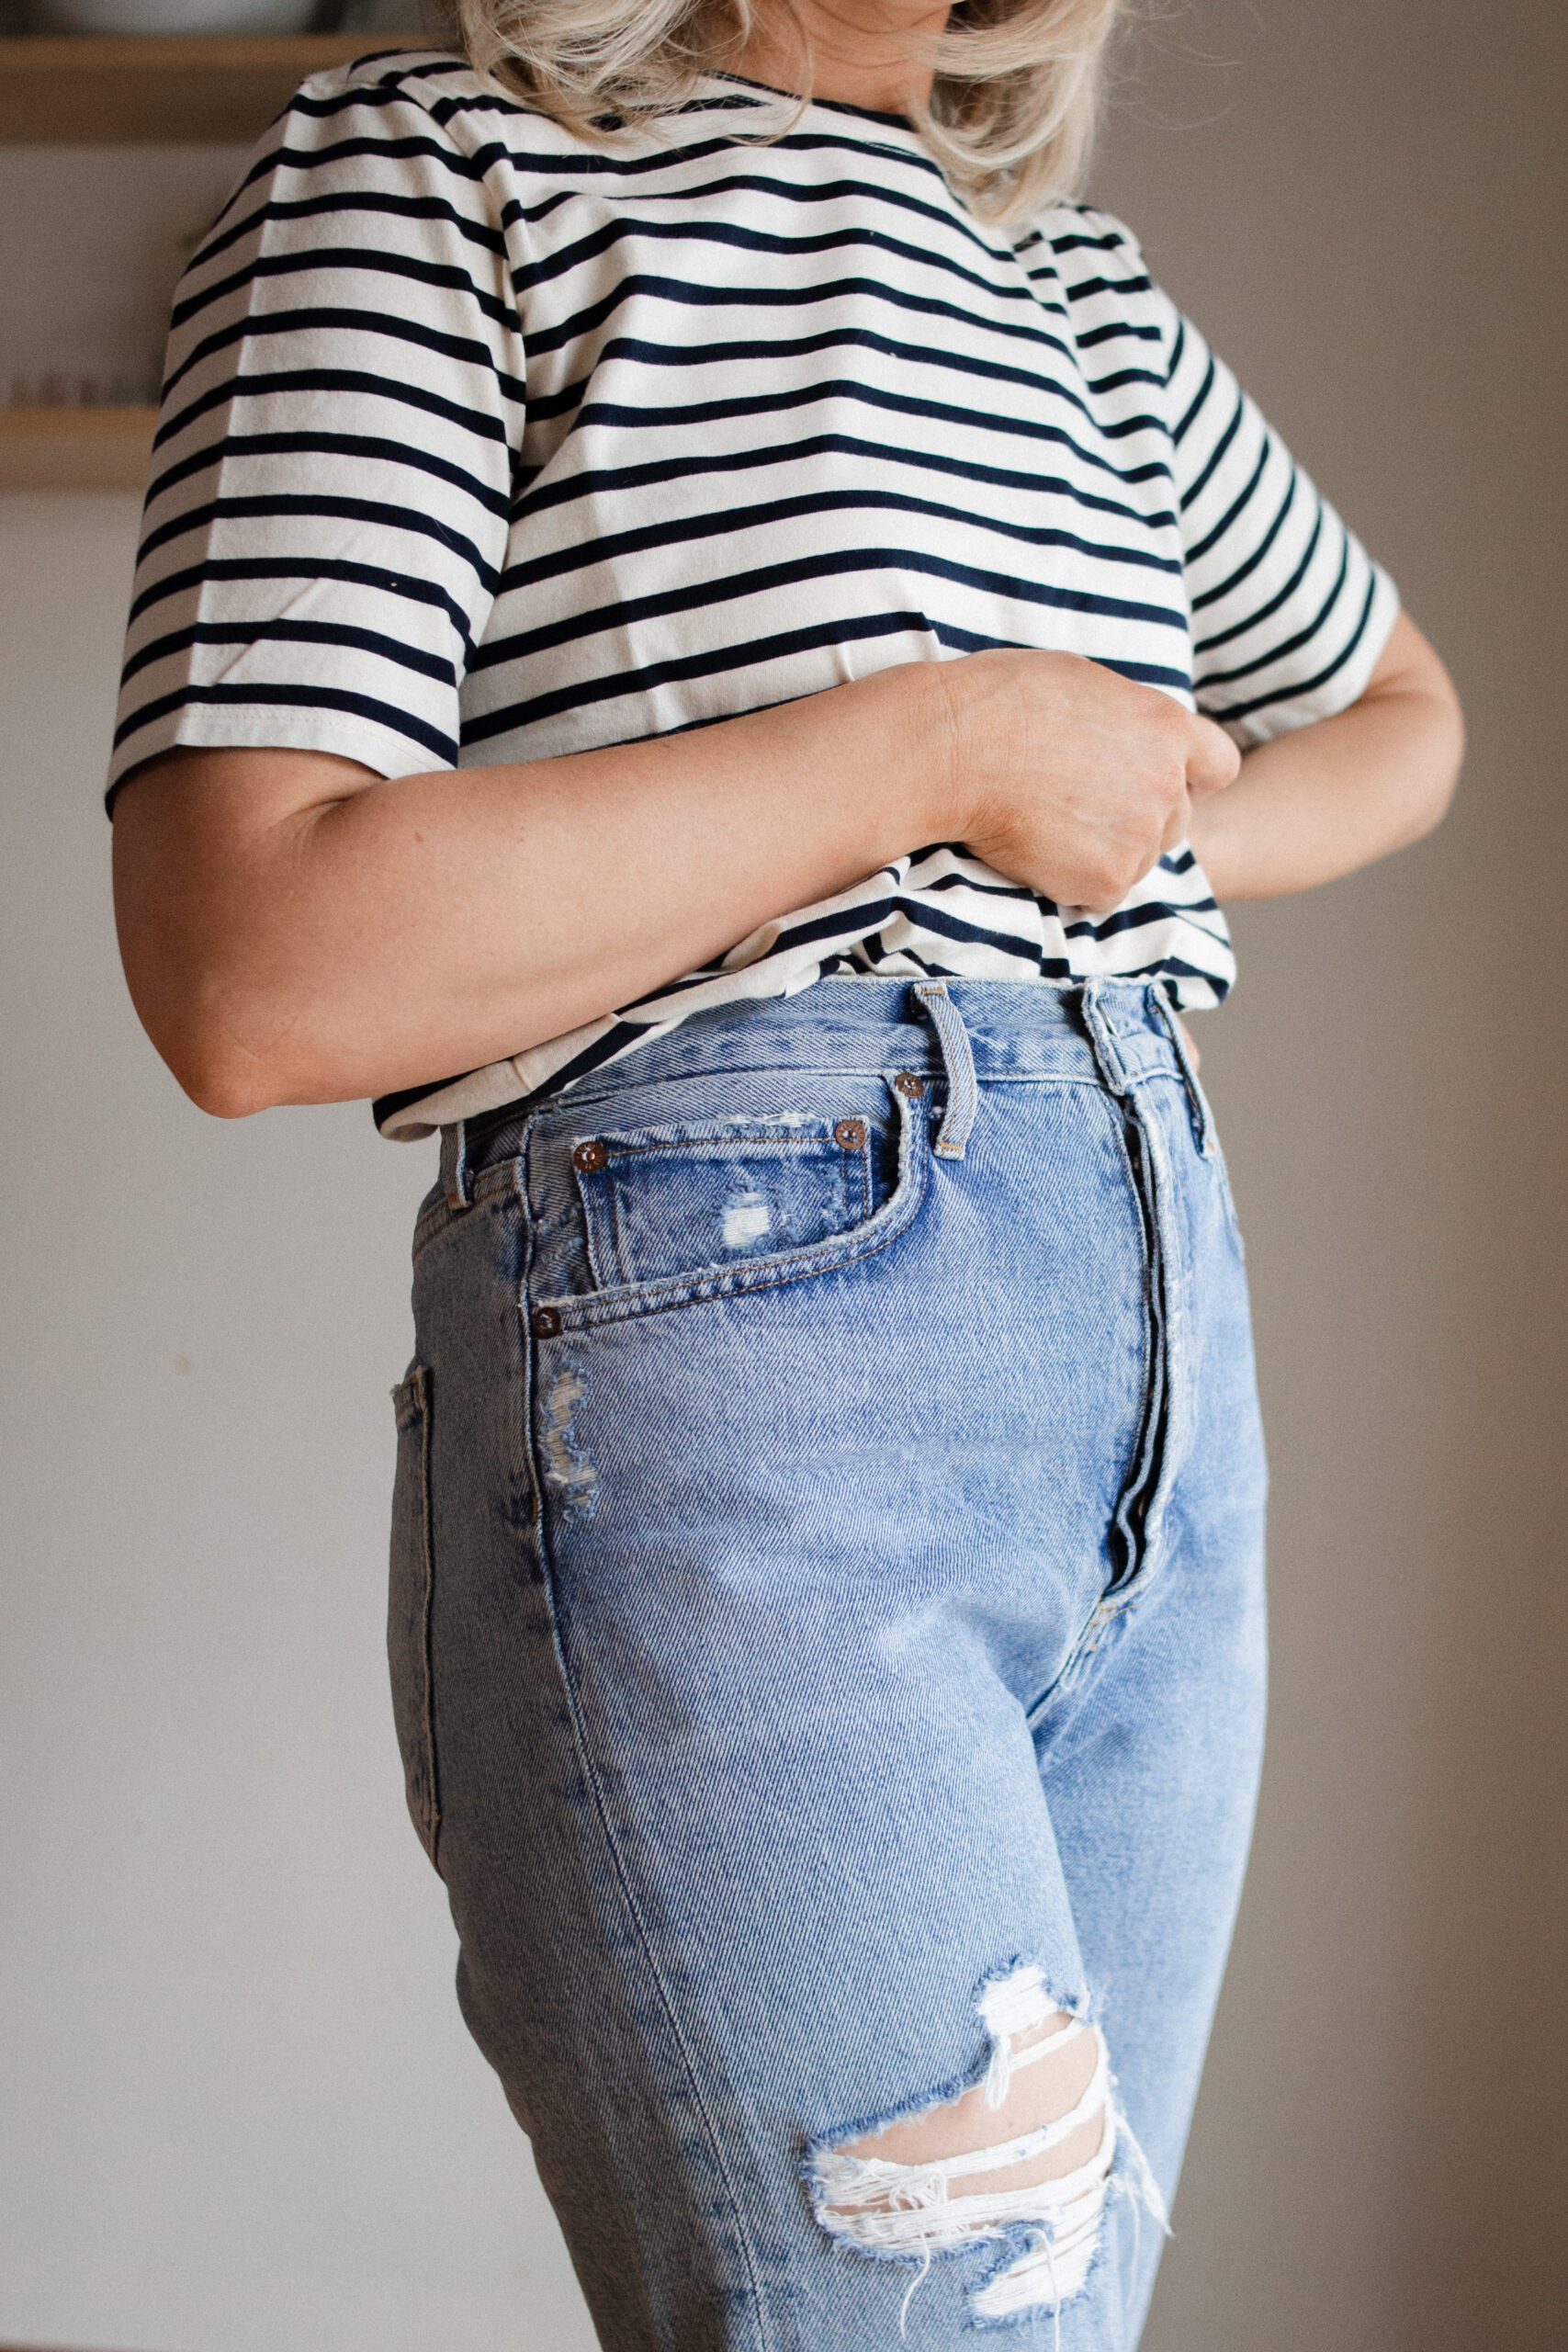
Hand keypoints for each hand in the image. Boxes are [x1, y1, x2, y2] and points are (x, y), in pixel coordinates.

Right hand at [934, 650, 1240, 909]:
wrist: (955, 750)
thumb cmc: (1000, 702)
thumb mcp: (1083, 683)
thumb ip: (1125, 718)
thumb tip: (1126, 736)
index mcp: (1167, 727)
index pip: (1220, 766)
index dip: (1192, 779)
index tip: (1157, 785)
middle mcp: (1167, 784)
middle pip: (1174, 822)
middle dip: (1135, 821)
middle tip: (1075, 811)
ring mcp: (1140, 836)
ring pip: (1137, 861)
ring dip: (1102, 855)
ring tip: (1046, 828)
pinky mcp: (1107, 879)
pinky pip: (1100, 895)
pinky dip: (1071, 884)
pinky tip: (1035, 854)